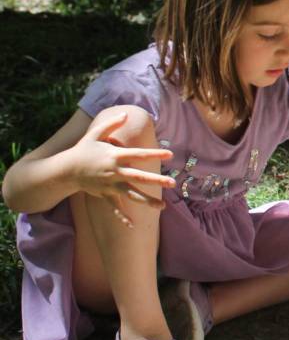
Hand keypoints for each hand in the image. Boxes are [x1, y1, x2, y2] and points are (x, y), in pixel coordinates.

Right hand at [70, 111, 175, 226]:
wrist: (65, 170)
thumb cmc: (83, 150)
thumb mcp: (94, 133)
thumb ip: (111, 124)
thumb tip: (126, 113)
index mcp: (114, 156)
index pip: (138, 155)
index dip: (154, 154)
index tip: (171, 154)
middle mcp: (114, 172)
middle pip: (138, 177)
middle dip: (156, 180)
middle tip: (172, 182)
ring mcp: (109, 185)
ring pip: (131, 195)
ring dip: (147, 201)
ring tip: (163, 207)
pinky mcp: (104, 195)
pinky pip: (115, 208)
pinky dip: (122, 217)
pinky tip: (133, 226)